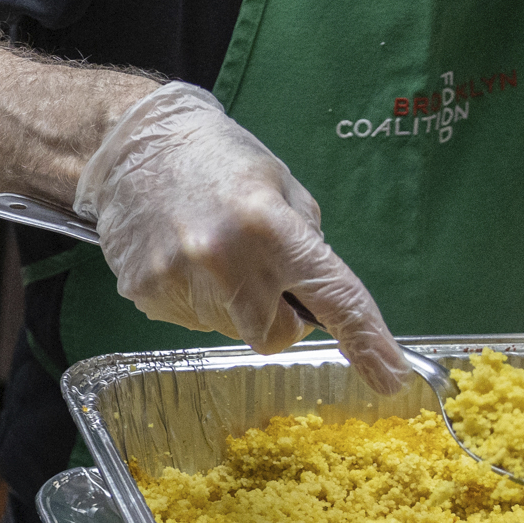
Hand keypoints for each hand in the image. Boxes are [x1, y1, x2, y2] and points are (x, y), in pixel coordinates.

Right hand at [75, 80, 414, 391]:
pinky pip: (190, 319)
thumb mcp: (279, 186)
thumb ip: (305, 243)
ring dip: (232, 303)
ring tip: (208, 251)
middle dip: (279, 316)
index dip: (367, 340)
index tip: (391, 378)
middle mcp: (223, 260)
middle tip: (259, 272)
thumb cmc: (217, 159)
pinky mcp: (145, 294)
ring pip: (230, 329)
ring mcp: (178, 282)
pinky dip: (194, 298)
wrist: (132, 144)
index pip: (332, 295)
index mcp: (269, 226)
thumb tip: (314, 299)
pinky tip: (179, 257)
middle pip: (274, 335)